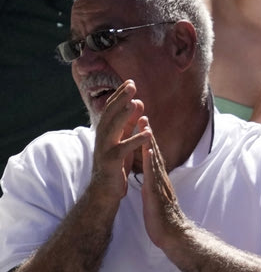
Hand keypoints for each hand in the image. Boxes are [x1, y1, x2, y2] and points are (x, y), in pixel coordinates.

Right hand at [90, 80, 148, 200]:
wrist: (104, 189)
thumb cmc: (116, 164)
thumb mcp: (123, 140)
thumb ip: (129, 123)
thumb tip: (138, 102)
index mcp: (106, 131)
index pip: (111, 108)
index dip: (120, 95)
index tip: (130, 82)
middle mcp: (103, 136)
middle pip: (110, 113)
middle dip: (121, 98)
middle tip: (131, 84)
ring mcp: (105, 148)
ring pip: (113, 127)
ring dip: (125, 114)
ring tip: (136, 102)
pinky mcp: (111, 161)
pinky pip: (124, 148)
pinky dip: (136, 140)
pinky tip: (148, 133)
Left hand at [137, 117, 188, 249]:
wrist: (174, 237)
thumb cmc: (164, 222)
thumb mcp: (155, 201)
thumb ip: (153, 190)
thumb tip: (149, 184)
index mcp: (158, 181)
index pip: (152, 157)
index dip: (146, 141)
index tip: (141, 125)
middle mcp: (161, 179)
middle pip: (153, 152)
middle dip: (147, 134)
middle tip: (142, 115)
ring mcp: (160, 184)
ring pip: (154, 159)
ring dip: (149, 141)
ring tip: (144, 124)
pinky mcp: (157, 192)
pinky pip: (153, 173)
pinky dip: (150, 160)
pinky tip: (147, 148)